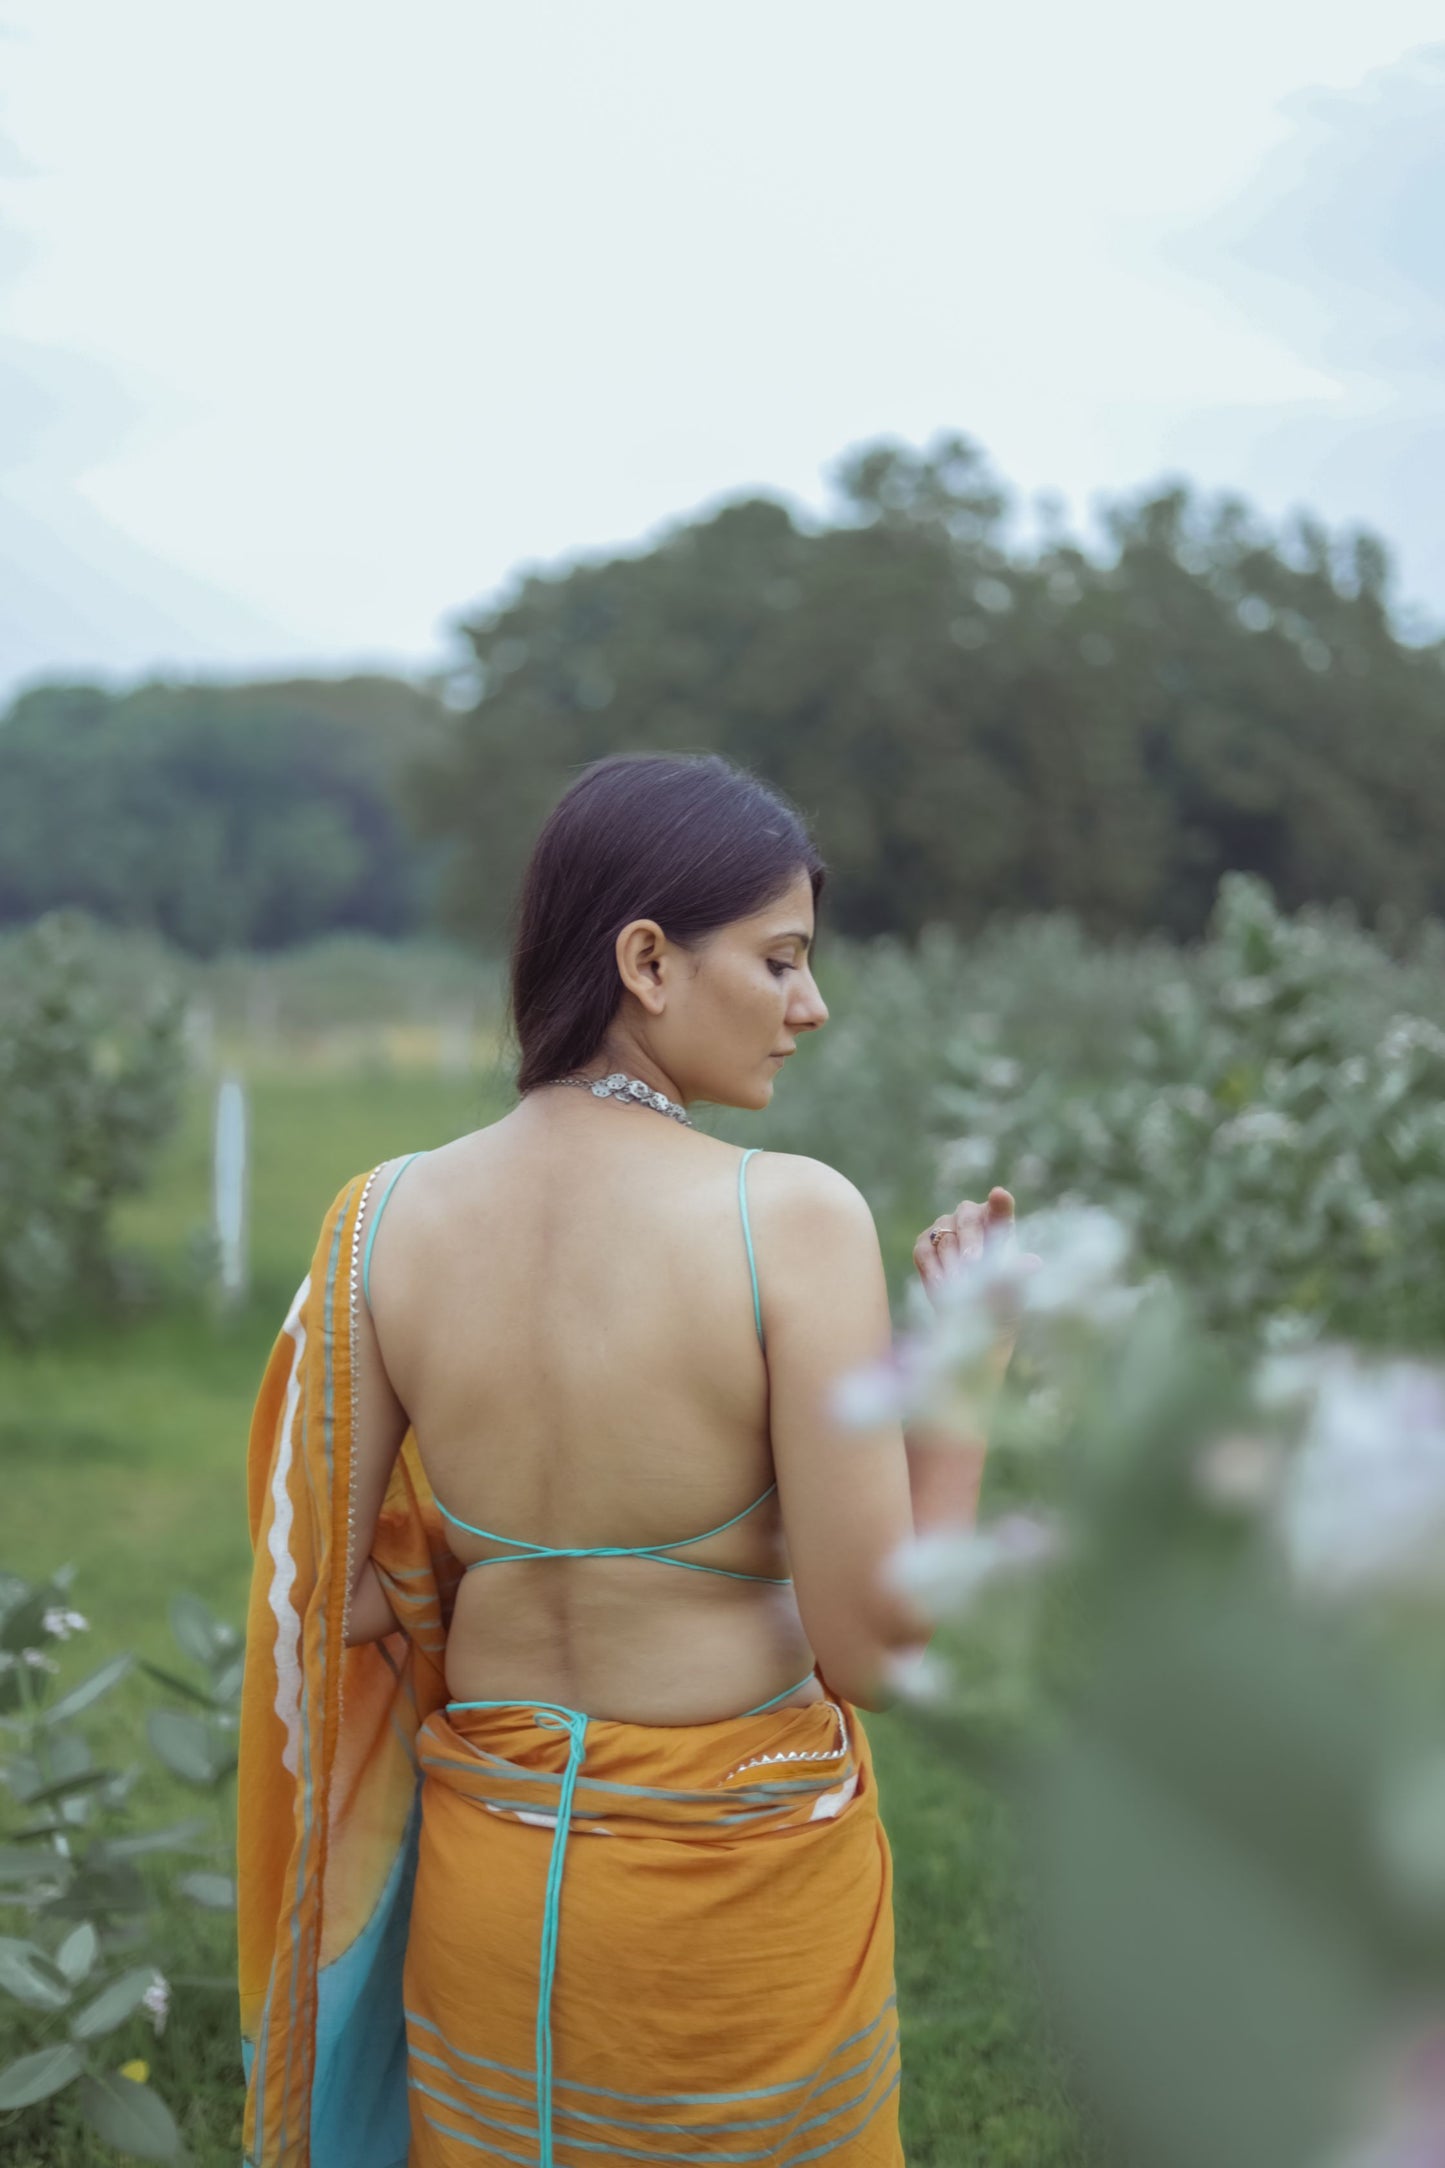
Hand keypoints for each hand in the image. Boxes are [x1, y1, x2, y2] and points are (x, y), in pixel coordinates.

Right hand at [912, 1187, 1040, 1387]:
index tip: (999, 1195)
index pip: (1001, 1209)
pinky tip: (944, 1287)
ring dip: (953, 1264)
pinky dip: (934, 1270)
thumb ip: (1019, 1273)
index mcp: (1000, 1222)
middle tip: (973, 1263)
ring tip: (961, 1286)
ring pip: (945, 1238)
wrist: (970, 1319)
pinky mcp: (924, 1243)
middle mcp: (971, 1217)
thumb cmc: (1000, 1300)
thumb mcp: (1013, 1290)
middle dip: (970, 1241)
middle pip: (968, 1218)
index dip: (1000, 1202)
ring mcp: (945, 1227)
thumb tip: (1034, 1263)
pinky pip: (925, 1251)